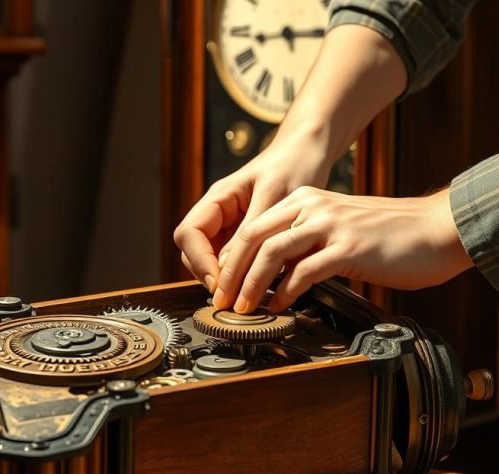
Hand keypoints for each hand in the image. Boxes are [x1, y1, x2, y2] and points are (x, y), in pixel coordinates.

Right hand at [172, 131, 332, 292]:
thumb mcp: (275, 196)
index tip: (219, 282)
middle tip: (231, 296)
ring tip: (244, 295)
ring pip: (210, 260)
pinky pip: (232, 260)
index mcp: (219, 198)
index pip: (189, 233)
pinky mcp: (245, 237)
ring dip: (222, 278)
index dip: (199, 261)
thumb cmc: (293, 166)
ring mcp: (229, 225)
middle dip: (208, 274)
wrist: (309, 153)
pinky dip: (238, 275)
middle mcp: (218, 213)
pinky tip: (256, 284)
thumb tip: (226, 268)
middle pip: (193, 251)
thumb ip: (249, 231)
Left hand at [212, 186, 473, 312]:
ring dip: (251, 284)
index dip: (231, 259)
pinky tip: (280, 306)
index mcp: (307, 200)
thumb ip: (308, 244)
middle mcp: (313, 206)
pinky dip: (286, 292)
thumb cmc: (391, 236)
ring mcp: (331, 225)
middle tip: (222, 301)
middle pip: (252, 237)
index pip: (253, 227)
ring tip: (244, 308)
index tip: (223, 286)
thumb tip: (277, 275)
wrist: (437, 230)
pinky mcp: (348, 248)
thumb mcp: (339, 229)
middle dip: (231, 273)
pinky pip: (304, 272)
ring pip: (271, 252)